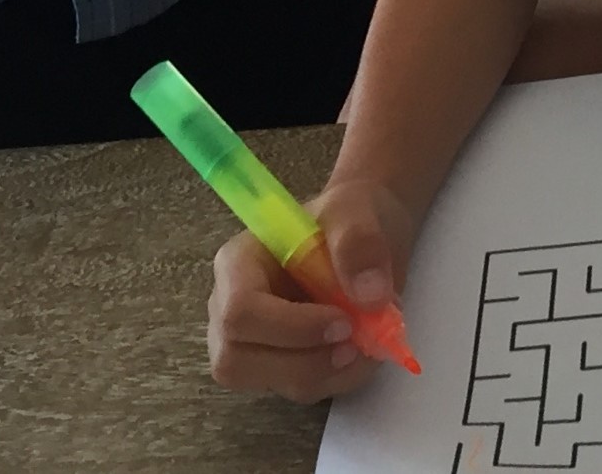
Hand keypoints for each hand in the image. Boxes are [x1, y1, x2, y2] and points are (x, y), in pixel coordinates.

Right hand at [209, 179, 415, 401]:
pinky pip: (302, 390)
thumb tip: (369, 296)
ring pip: (274, 384)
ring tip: (370, 335)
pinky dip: (340, 376)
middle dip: (305, 359)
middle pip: (238, 361)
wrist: (367, 233)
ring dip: (330, 370)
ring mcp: (253, 344)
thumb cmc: (348, 216)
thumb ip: (358, 243)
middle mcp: (230, 310)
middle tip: (357, 337)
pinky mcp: (281, 367)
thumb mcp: (356, 210)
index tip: (344, 320)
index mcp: (237, 265)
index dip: (288, 327)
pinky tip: (365, 347)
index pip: (239, 313)